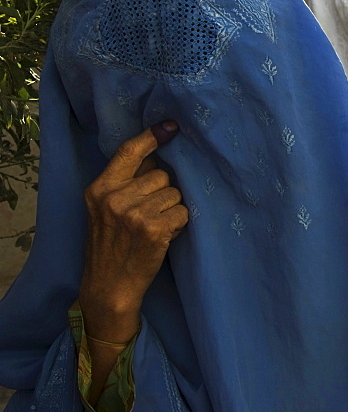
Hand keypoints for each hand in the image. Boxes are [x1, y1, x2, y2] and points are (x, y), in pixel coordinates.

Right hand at [79, 122, 187, 343]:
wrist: (109, 285)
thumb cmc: (111, 246)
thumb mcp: (104, 210)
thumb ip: (124, 184)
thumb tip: (158, 158)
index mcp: (99, 188)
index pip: (128, 152)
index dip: (151, 137)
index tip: (170, 126)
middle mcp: (114, 197)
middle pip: (162, 175)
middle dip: (164, 192)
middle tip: (152, 213)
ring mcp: (134, 214)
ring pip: (175, 193)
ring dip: (173, 208)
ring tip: (157, 226)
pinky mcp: (154, 229)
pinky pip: (183, 212)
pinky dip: (180, 223)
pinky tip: (165, 236)